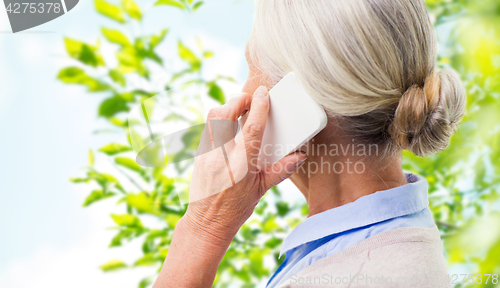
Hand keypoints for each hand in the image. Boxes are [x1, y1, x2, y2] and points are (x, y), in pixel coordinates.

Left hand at [152, 86, 306, 287]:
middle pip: (226, 113)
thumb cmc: (235, 209)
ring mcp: (207, 154)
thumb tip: (299, 156)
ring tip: (239, 109)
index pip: (252, 128)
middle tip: (250, 99)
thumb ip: (280, 170)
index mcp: (242, 165)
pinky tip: (228, 126)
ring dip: (227, 107)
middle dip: (239, 100)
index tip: (263, 92)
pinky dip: (218, 120)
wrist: (207, 223)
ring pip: (212, 117)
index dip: (259, 106)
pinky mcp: (198, 154)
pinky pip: (207, 128)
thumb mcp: (261, 190)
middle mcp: (222, 156)